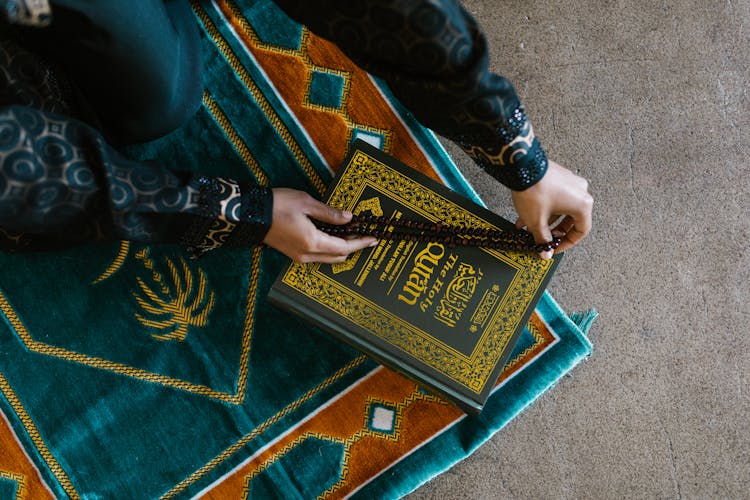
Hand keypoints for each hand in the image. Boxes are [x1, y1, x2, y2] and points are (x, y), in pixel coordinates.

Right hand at [262, 188, 377, 262]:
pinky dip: (329, 248)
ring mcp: (299, 256)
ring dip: (341, 248)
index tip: (373, 239)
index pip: (344, 247)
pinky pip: (317, 256)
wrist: (249, 214)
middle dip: (353, 246)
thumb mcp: (307, 203)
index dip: (361, 243)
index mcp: (312, 242)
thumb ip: (329, 213)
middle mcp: (307, 254)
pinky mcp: (293, 254)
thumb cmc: (277, 205)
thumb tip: (348, 218)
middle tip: (363, 234)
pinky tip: (332, 236)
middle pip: (338, 256)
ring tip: (350, 234)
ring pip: (328, 258)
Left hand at [511, 160, 592, 258]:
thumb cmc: (534, 190)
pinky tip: (527, 214)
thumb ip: (543, 240)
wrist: (522, 166)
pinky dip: (544, 208)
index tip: (555, 247)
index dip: (567, 243)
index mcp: (582, 204)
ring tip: (529, 227)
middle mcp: (580, 192)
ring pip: (561, 209)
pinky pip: (555, 198)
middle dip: (554, 231)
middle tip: (544, 239)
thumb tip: (545, 251)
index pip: (581, 231)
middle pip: (571, 220)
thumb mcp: (537, 221)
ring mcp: (570, 183)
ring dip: (545, 220)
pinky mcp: (559, 177)